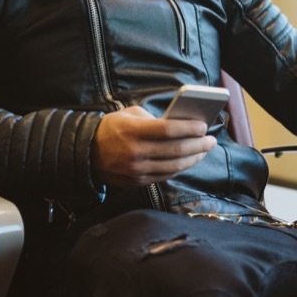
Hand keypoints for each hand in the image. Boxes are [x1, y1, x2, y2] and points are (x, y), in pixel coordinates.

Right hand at [91, 105, 216, 186]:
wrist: (86, 153)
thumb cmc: (112, 128)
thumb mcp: (129, 115)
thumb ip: (153, 119)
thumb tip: (181, 125)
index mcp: (133, 131)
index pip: (168, 130)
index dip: (189, 129)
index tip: (203, 126)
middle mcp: (135, 152)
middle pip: (175, 150)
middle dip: (198, 145)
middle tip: (211, 140)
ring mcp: (136, 169)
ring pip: (174, 166)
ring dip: (193, 158)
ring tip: (204, 150)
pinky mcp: (137, 181)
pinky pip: (165, 175)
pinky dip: (180, 168)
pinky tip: (189, 160)